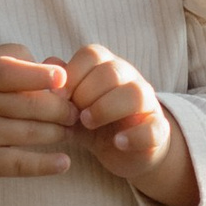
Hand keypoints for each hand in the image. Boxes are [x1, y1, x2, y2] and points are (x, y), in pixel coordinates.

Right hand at [0, 45, 76, 183]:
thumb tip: (56, 72)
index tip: (63, 79)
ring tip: (69, 130)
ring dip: (58, 133)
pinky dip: (45, 165)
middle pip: (29, 106)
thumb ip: (13, 60)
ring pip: (31, 133)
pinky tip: (64, 162)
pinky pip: (20, 164)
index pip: (9, 73)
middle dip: (61, 109)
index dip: (38, 76)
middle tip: (75, 112)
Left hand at [65, 42, 197, 205]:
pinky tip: (118, 143)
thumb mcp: (72, 105)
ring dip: (106, 108)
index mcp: (107, 68)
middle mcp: (130, 80)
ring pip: (135, 94)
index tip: (57, 96)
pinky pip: (153, 127)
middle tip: (73, 113)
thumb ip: (60, 87)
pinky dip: (134, 135)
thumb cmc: (94, 123)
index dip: (72, 73)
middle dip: (86, 92)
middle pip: (111, 71)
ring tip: (88, 123)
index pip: (91, 54)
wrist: (127, 152)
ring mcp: (148, 104)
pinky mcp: (158, 131)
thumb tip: (47, 64)